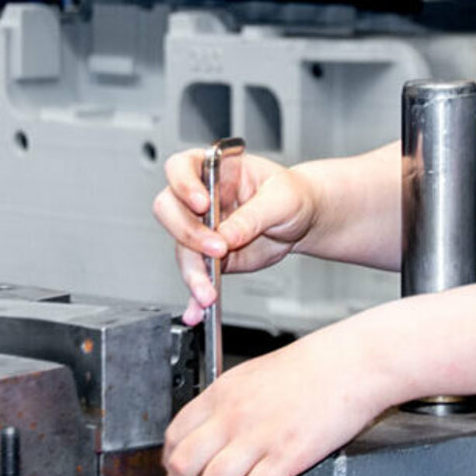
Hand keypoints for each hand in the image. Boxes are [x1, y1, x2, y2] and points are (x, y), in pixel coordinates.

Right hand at [152, 149, 316, 325]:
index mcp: (216, 169)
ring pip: (182, 249)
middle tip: (217, 248)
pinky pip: (196, 275)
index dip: (184, 184)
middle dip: (189, 233)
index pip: (181, 167)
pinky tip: (198, 308)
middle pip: (171, 210)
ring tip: (209, 292)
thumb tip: (227, 235)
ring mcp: (202, 227)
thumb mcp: (281, 198)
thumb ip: (253, 215)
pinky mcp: (208, 255)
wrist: (304, 219)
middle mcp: (202, 197)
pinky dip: (195, 294)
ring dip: (192, 273)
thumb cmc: (292, 194)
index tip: (202, 203)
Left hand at [163, 317, 391, 475]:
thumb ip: (230, 401)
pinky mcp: (287, 455)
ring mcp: (259, 435)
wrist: (353, 361)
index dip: (170, 464)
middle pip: (182, 464)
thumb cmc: (314, 365)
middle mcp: (234, 413)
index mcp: (224, 391)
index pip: (174, 434)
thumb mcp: (256, 373)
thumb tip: (214, 431)